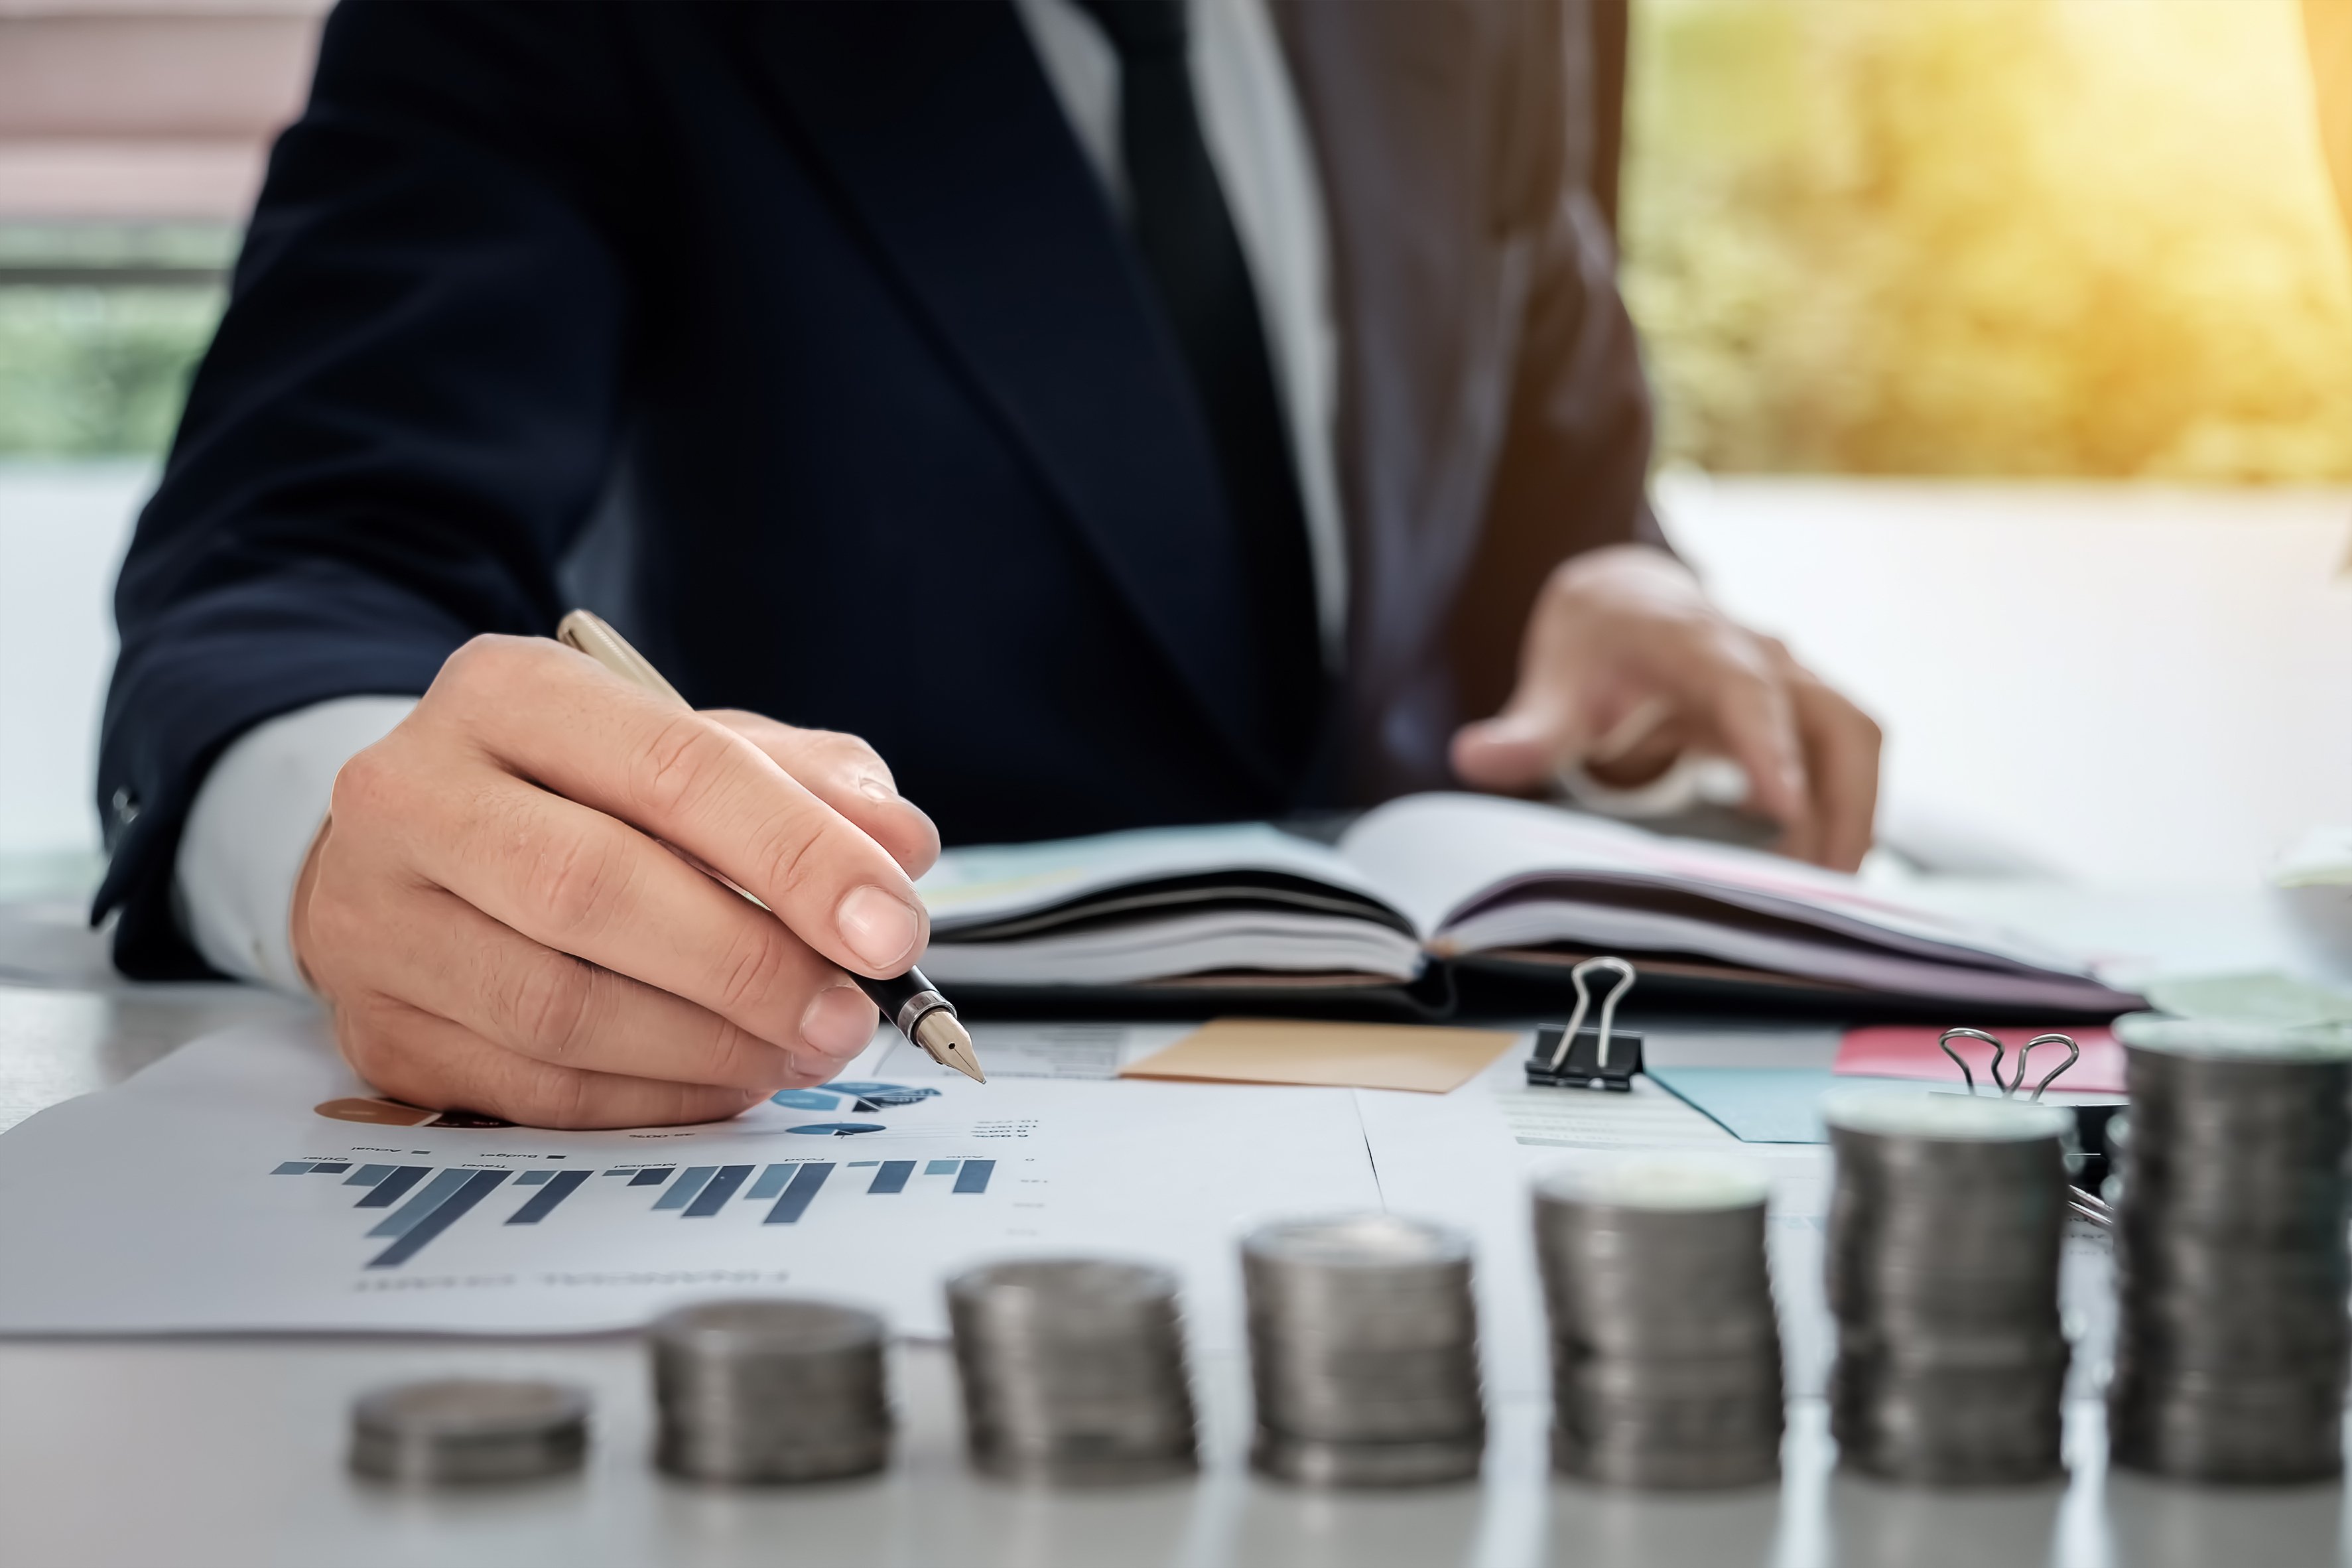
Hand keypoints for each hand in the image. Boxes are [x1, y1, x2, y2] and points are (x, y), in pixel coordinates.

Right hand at [291, 635, 940, 1128]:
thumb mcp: (696, 748)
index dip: (797, 855)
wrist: (415, 849)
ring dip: (712, 1047)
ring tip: (805, 1050)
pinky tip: (729, 1082)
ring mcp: (379, 921)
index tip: (892, 927)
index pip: (673, 767)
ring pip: (560, 1007)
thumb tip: (900, 848)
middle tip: (852, 1014)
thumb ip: (808, 784)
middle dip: (751, 964)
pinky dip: (655, 1100)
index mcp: (509, 692)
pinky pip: (535, 1090)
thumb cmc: (581, 795)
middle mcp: (417, 794)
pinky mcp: (381, 1032)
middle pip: (596, 888)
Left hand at [1449, 544, 1880, 870]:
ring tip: (1825, 902)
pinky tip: (1809, 878)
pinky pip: (1844, 764)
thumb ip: (1524, 730)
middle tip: (1826, 893)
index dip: (1769, 748)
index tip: (1783, 808)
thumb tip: (1473, 758)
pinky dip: (1839, 818)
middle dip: (1844, 806)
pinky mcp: (1805, 716)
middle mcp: (1765, 658)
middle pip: (1838, 725)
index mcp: (1699, 642)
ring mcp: (1795, 684)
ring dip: (1851, 820)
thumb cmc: (1596, 640)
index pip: (1746, 691)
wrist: (1629, 600)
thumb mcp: (1553, 680)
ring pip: (1854, 746)